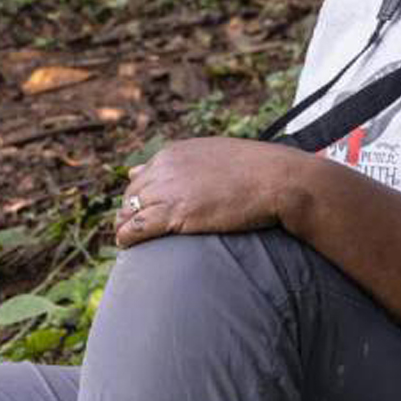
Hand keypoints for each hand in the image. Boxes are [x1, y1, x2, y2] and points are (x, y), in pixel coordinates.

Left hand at [114, 137, 308, 248]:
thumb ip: (179, 164)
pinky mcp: (174, 213)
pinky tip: (126, 246)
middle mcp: (165, 168)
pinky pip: (136, 228)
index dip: (139, 197)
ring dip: (124, 227)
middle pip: (132, 195)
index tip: (141, 210)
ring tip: (125, 240)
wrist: (276, 179)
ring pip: (129, 212)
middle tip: (131, 229)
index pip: (140, 177)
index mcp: (173, 153)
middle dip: (129, 212)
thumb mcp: (212, 157)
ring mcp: (168, 190)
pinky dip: (127, 238)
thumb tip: (141, 170)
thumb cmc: (254, 171)